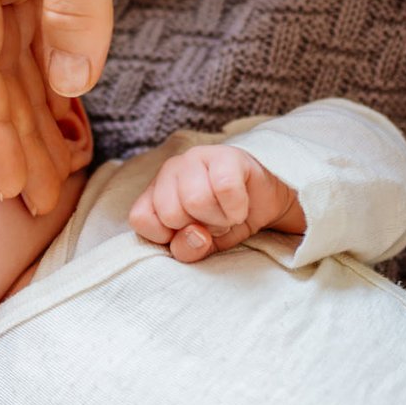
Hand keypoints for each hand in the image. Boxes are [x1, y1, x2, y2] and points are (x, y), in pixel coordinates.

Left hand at [128, 145, 305, 262]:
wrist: (266, 204)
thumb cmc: (224, 222)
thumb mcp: (201, 247)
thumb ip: (187, 249)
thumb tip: (194, 236)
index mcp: (154, 192)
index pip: (140, 218)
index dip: (166, 237)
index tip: (188, 233)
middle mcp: (169, 171)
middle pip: (171, 213)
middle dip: (198, 228)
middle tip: (214, 223)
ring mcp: (195, 158)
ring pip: (195, 200)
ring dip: (219, 220)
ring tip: (226, 215)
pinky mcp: (225, 155)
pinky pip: (225, 188)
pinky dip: (236, 208)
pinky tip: (240, 207)